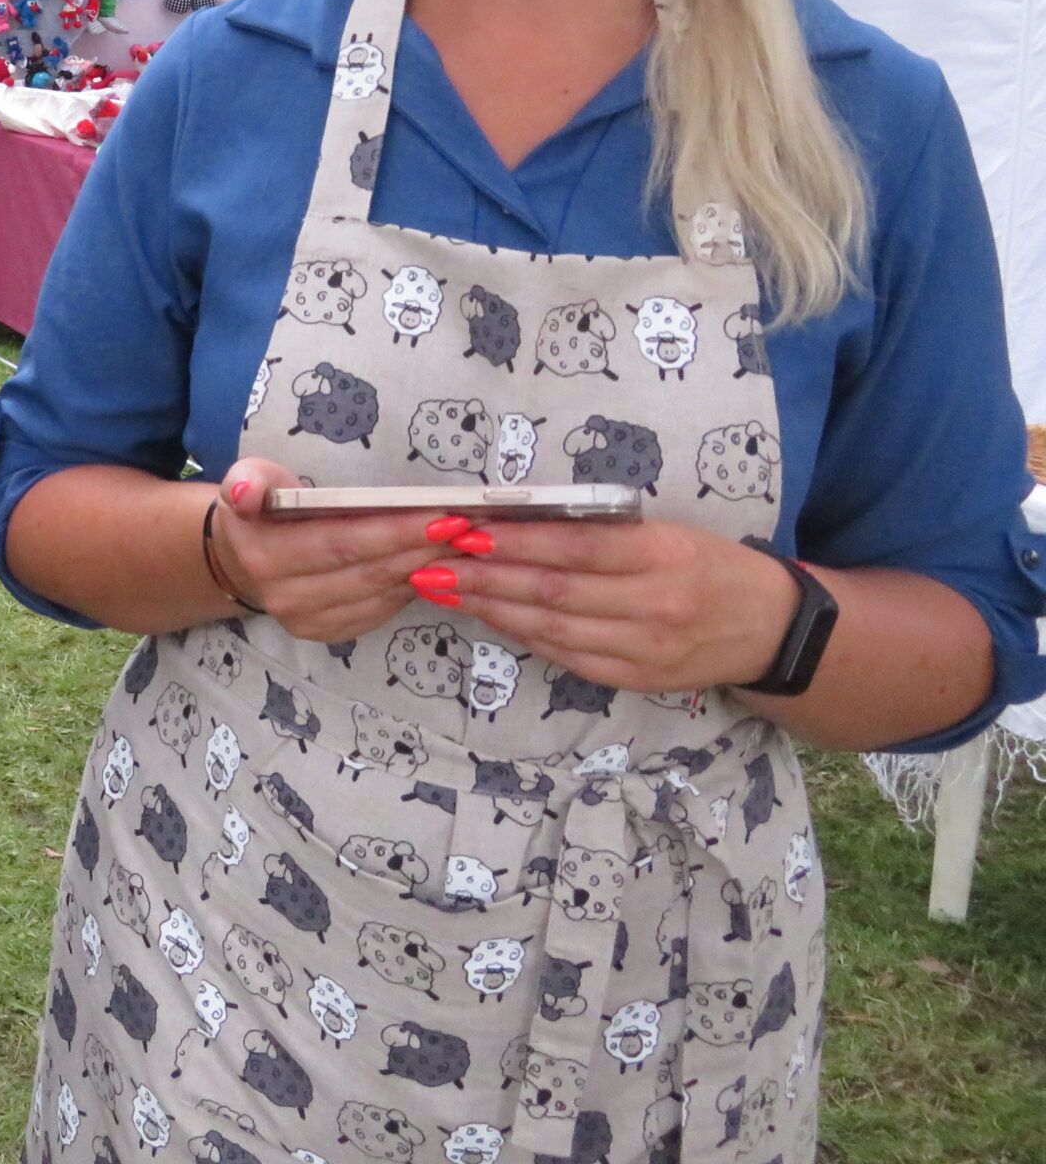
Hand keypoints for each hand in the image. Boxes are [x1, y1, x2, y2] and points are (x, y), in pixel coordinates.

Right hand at [210, 457, 473, 644]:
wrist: (238, 561)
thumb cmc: (257, 509)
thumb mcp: (244, 480)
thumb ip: (247, 480)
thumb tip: (245, 492)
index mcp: (266, 556)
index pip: (341, 544)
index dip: (394, 533)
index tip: (444, 517)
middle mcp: (286, 597)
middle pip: (369, 572)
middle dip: (424, 549)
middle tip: (471, 528)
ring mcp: (307, 621)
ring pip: (380, 594)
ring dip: (427, 569)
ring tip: (465, 543)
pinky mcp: (327, 633)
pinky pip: (380, 610)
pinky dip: (412, 587)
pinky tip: (437, 565)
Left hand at [420, 518, 798, 694]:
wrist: (769, 627)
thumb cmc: (706, 563)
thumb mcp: (666, 531)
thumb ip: (601, 532)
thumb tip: (517, 521)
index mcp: (661, 554)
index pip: (574, 547)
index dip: (514, 541)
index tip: (463, 530)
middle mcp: (653, 604)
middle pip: (553, 591)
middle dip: (484, 577)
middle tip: (430, 564)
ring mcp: (643, 648)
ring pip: (551, 628)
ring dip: (490, 608)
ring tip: (444, 589)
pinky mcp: (634, 679)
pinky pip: (565, 656)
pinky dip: (521, 635)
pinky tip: (488, 616)